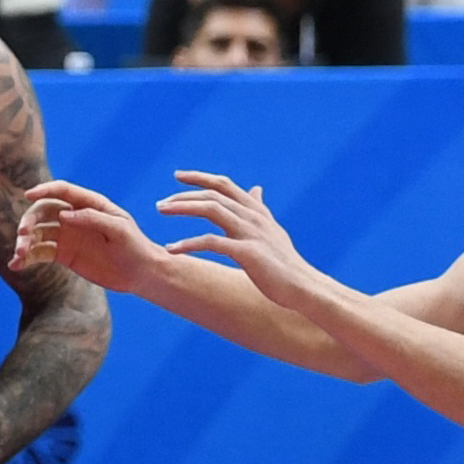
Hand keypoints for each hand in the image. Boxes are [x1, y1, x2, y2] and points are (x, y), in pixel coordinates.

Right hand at [12, 177, 172, 291]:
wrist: (140, 274)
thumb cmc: (135, 247)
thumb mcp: (119, 230)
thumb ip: (92, 219)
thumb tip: (64, 215)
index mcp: (90, 204)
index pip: (62, 191)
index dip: (44, 190)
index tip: (28, 195)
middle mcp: (74, 217)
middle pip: (43, 212)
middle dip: (29, 221)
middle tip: (23, 235)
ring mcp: (67, 236)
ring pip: (38, 233)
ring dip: (24, 242)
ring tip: (19, 255)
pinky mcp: (63, 255)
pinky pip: (40, 253)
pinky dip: (26, 258)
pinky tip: (16, 265)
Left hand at [155, 170, 320, 304]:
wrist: (304, 287)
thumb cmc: (284, 262)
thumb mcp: (271, 230)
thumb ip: (259, 209)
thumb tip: (256, 189)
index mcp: (256, 211)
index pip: (225, 185)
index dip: (200, 177)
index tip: (177, 175)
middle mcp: (253, 217)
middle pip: (213, 195)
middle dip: (184, 195)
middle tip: (160, 204)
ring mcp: (251, 233)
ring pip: (211, 210)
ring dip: (182, 208)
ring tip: (160, 212)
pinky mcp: (247, 253)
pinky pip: (211, 242)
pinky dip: (188, 243)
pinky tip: (171, 248)